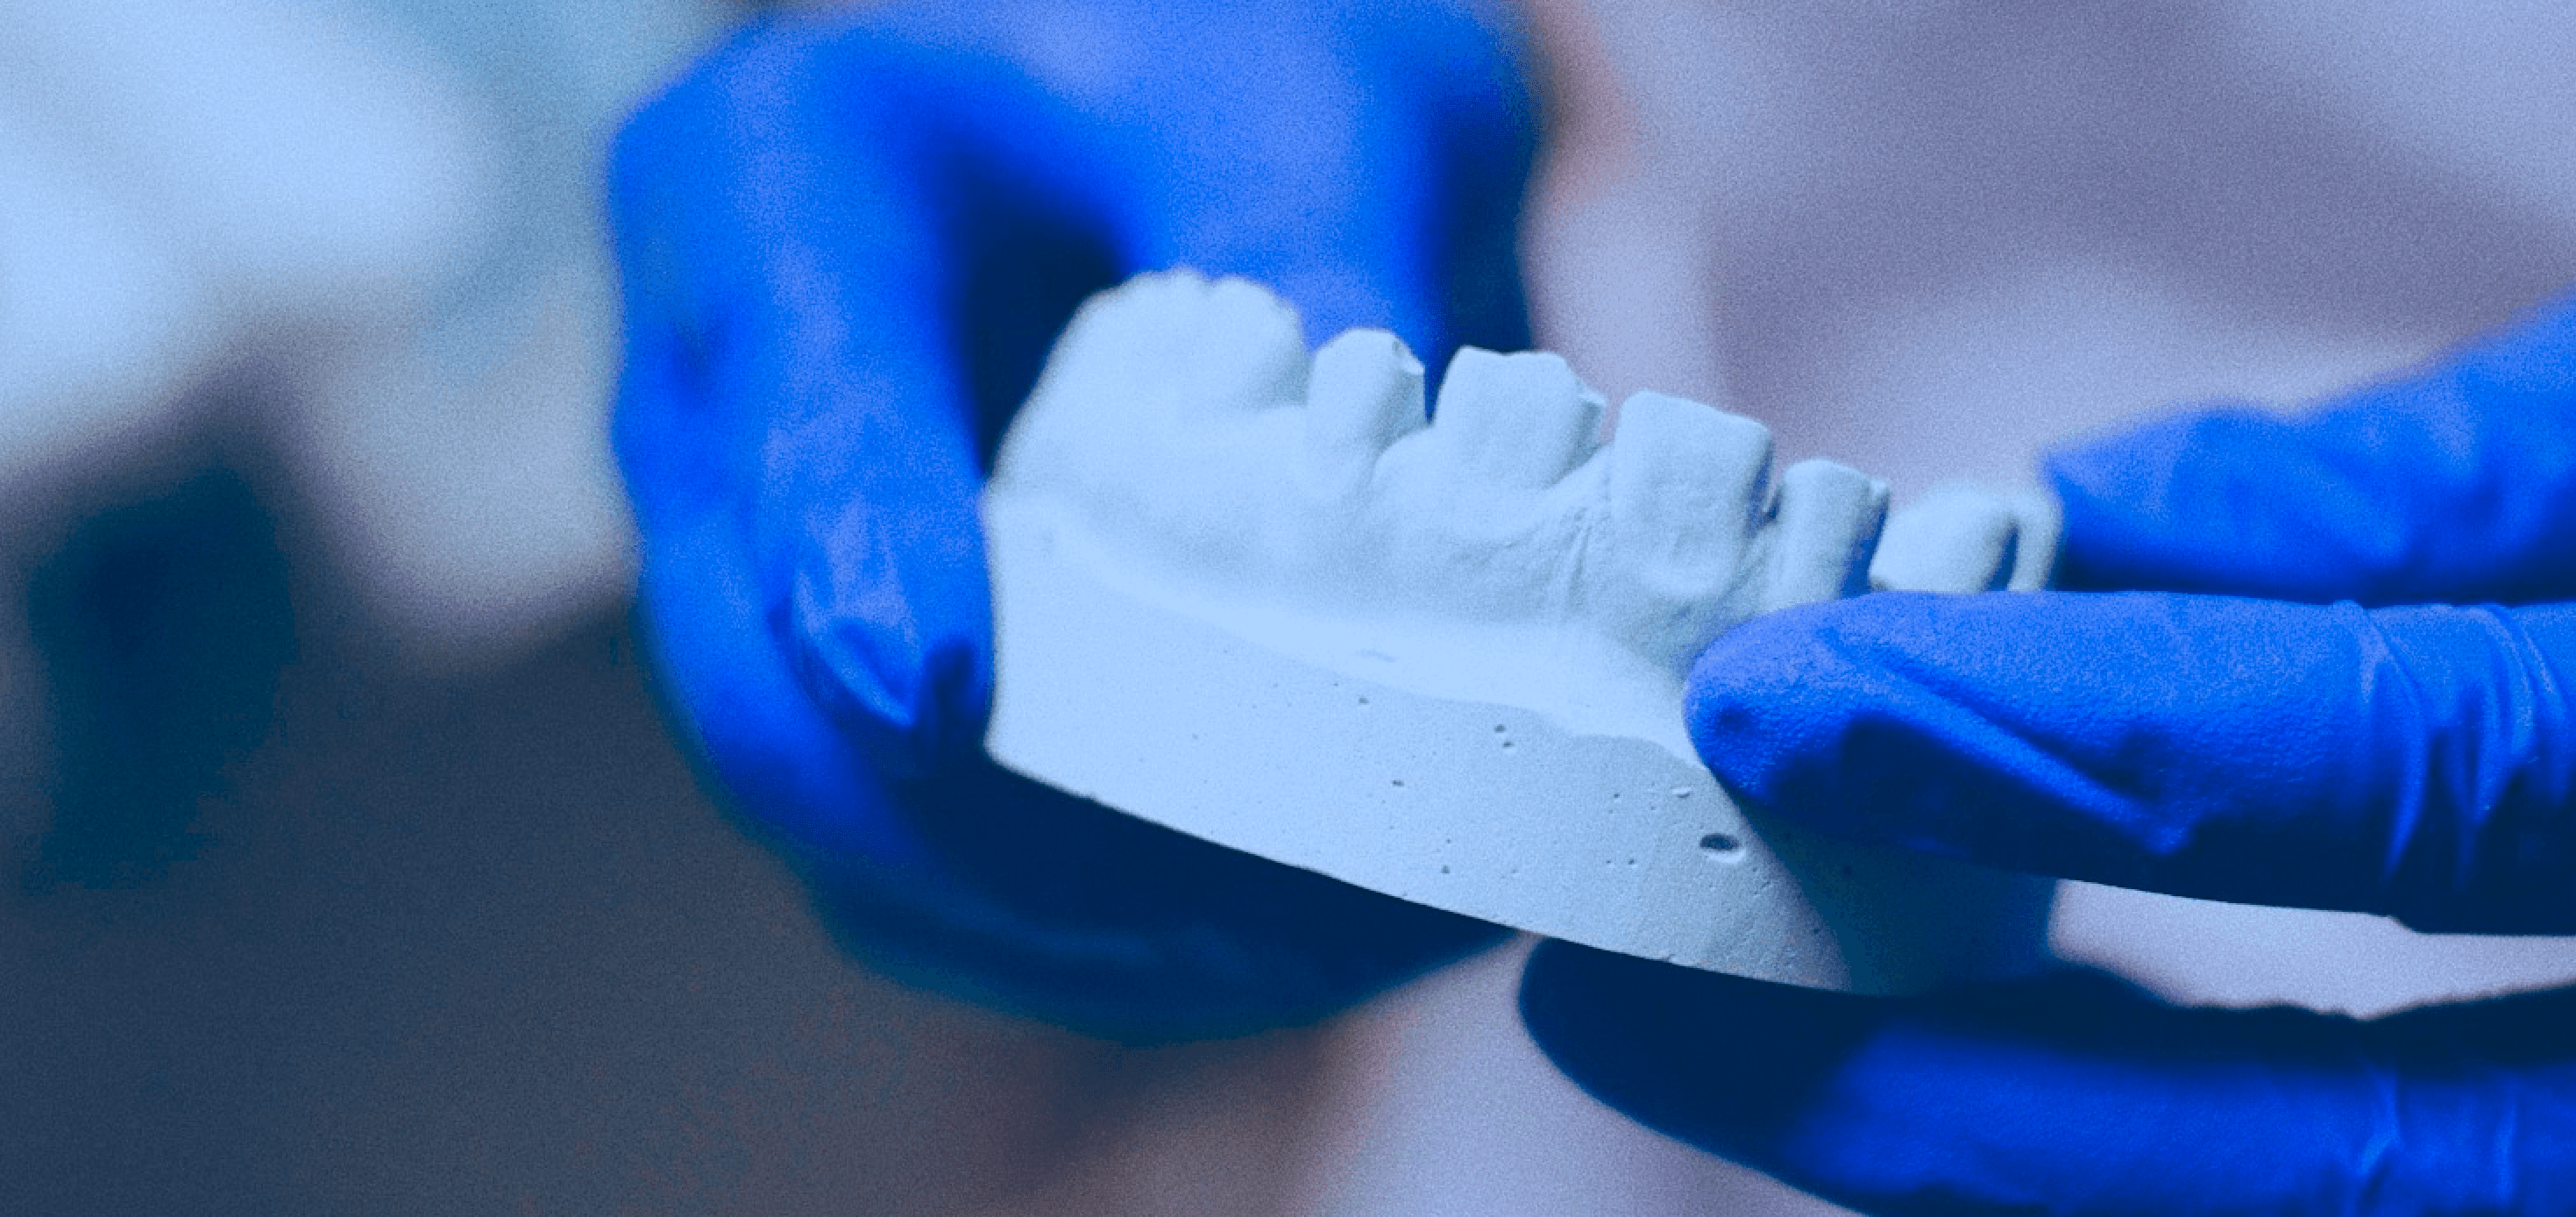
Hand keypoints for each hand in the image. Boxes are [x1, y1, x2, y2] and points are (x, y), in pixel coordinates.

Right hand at [609, 0, 1532, 1039]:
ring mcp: (751, 577)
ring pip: (847, 842)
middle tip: (1265, 902)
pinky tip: (1292, 946)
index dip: (851, 555)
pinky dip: (1099, 949)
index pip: (786, 401)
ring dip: (1076, 938)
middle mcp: (708, 408)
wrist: (1172, 124)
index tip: (936, 689)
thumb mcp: (1298, 94)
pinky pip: (929, 886)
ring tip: (1332, 946)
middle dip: (1007, 842)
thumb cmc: (1223, 72)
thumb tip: (1392, 471)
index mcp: (768, 194)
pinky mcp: (843, 697)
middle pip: (765, 699)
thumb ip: (1321, 242)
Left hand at [1522, 117, 2575, 1214]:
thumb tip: (2064, 541)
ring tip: (1725, 1044)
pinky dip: (2164, 1181)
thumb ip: (2445, 478)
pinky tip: (1957, 1077)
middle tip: (1638, 990)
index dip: (2084, 749)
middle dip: (1955, 1088)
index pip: (2450, 786)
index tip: (1784, 691)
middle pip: (2368, 1153)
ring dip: (2016, 1168)